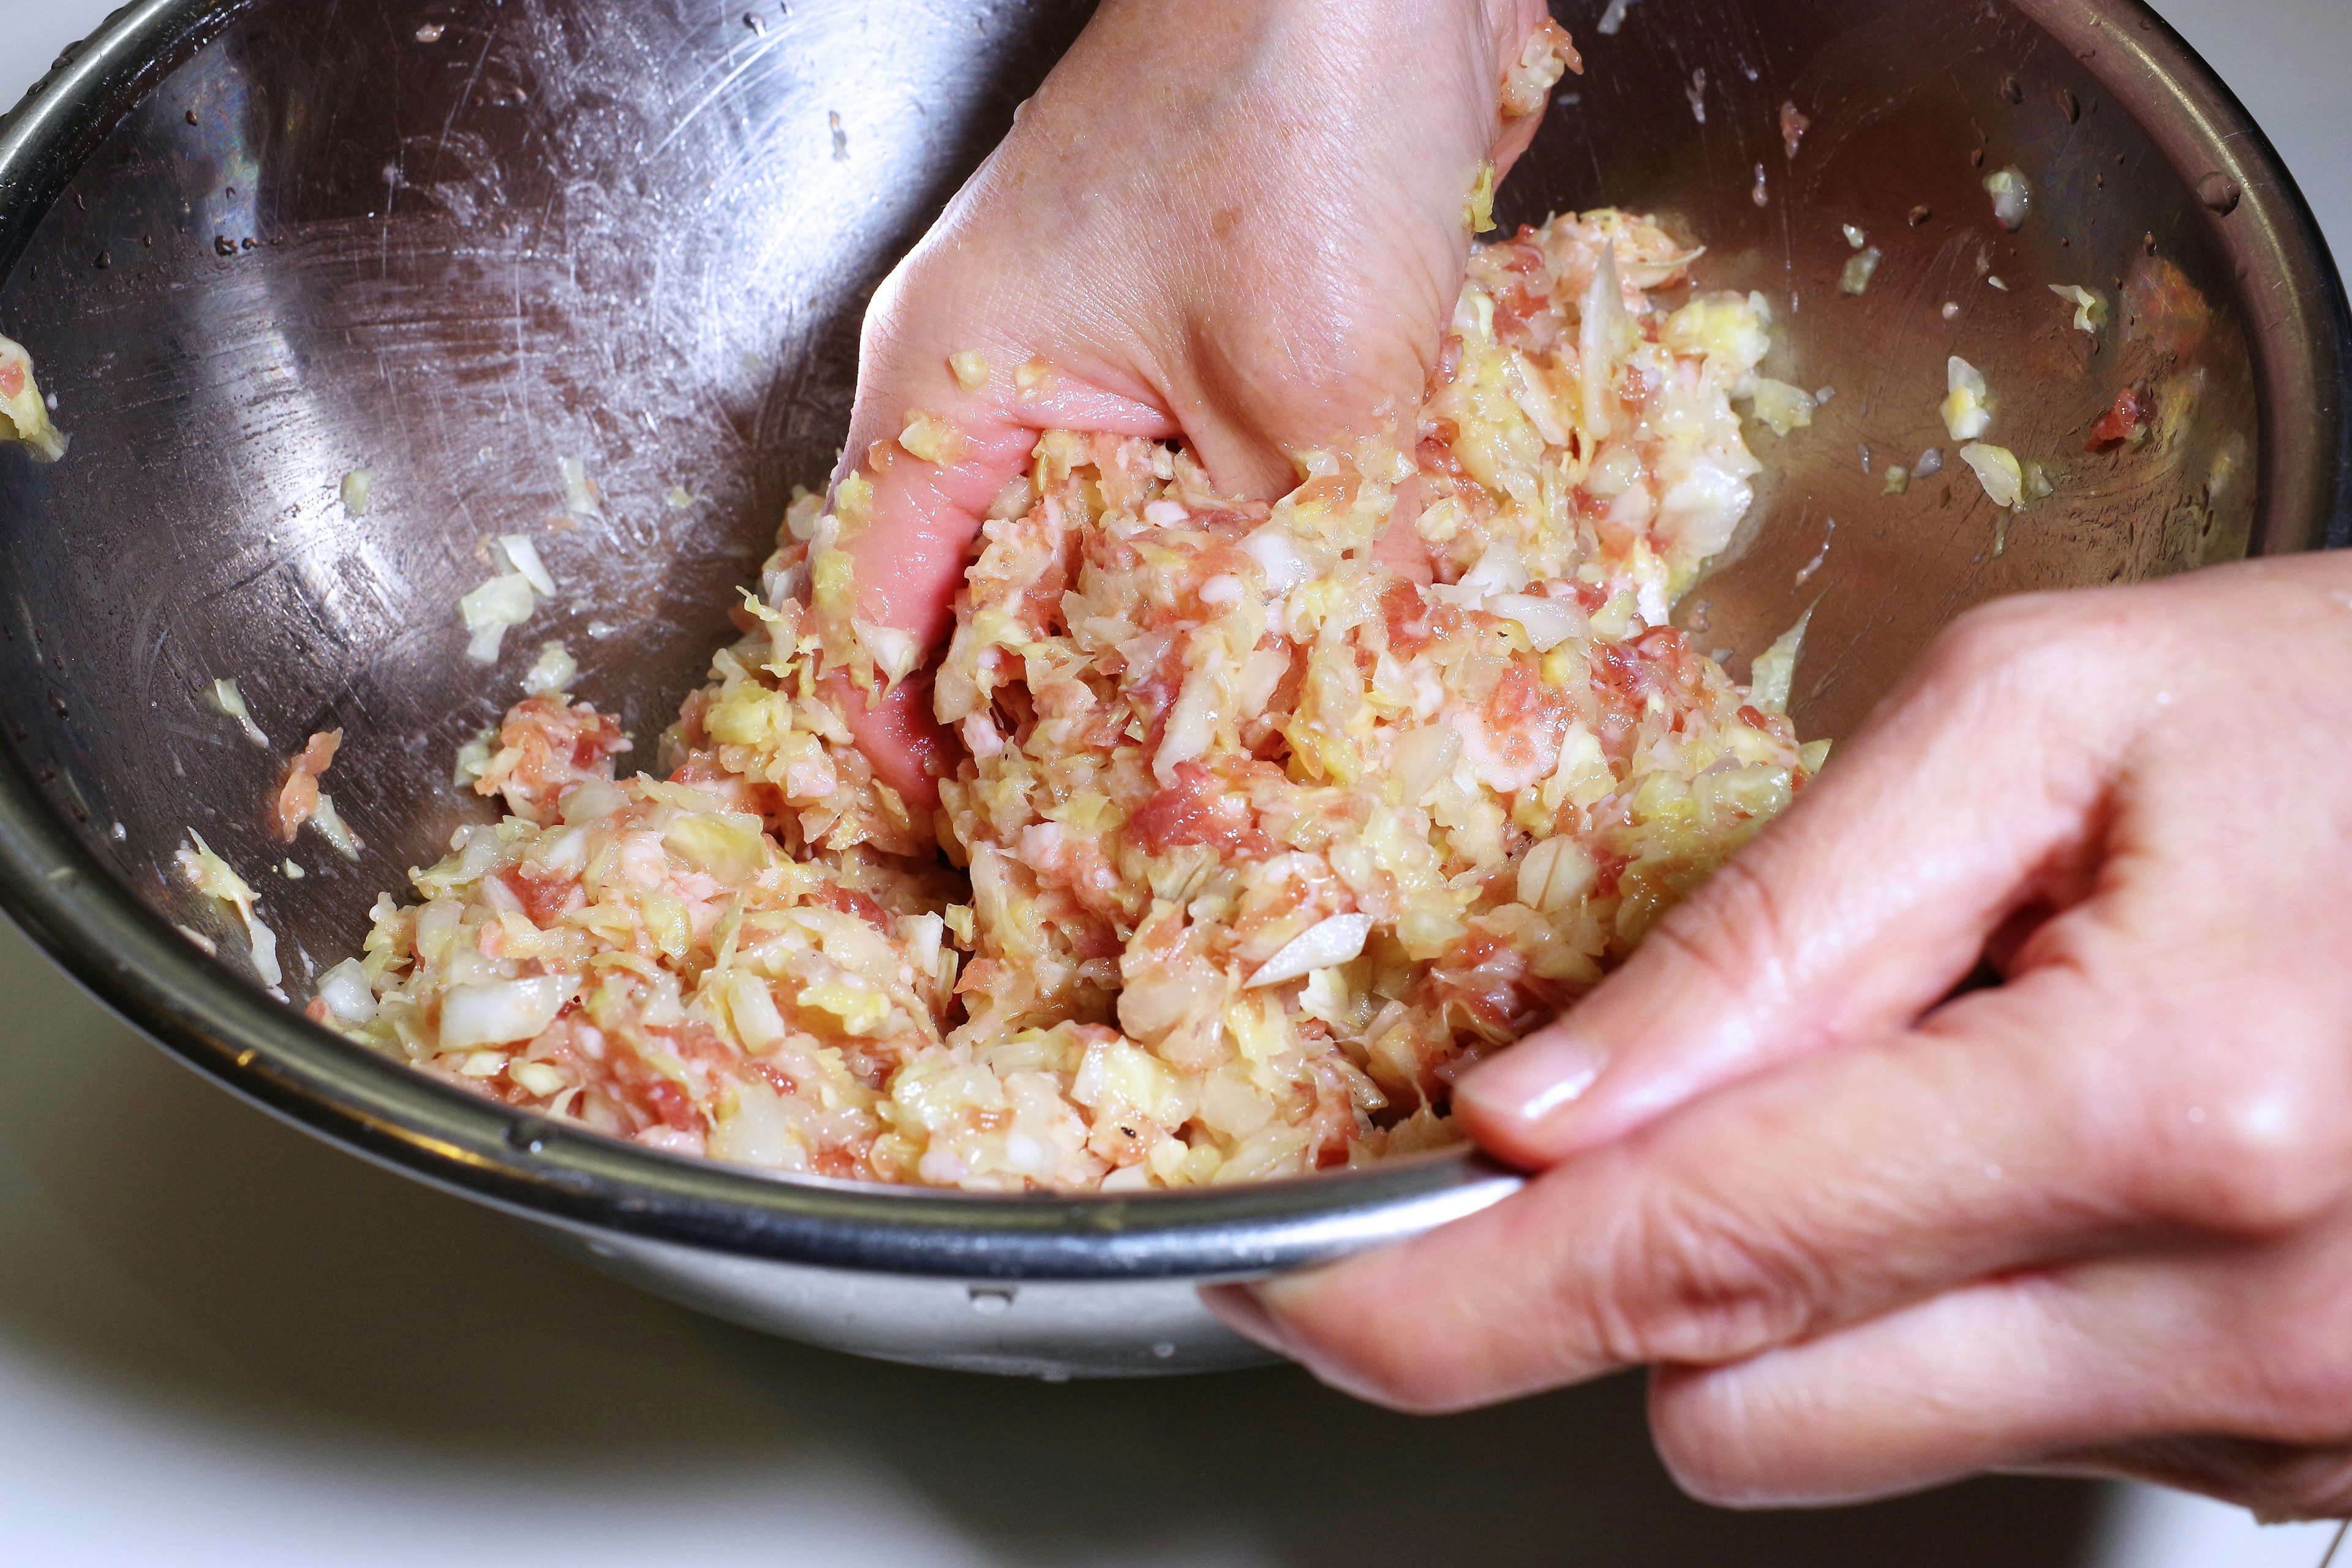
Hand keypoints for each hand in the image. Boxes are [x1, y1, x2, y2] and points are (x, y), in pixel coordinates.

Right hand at [825, 0, 1569, 803]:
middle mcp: (993, 374)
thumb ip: (1279, 582)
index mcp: (945, 386)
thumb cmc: (1299, 120)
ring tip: (1203, 773)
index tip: (971, 857)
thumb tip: (1291, 731)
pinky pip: (1171, 487)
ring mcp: (1088, 349)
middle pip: (971, 597)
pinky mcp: (1185, 332)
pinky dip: (1214, 565)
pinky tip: (1285, 638)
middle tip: (1111, 844)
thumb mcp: (1309, 396)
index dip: (906, 754)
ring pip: (1081, 549)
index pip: (867, 613)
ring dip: (1140, 649)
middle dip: (1038, 724)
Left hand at [1213, 553, 2351, 1518]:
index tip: (1300, 1301)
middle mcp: (2246, 1313)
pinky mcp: (2338, 1457)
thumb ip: (1783, 923)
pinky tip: (2086, 1159)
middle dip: (1665, 1273)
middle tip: (1749, 1087)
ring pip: (1877, 1442)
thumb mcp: (2055, 717)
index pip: (1694, 1251)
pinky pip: (2039, 1441)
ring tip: (1981, 1084)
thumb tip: (1551, 1105)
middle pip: (1749, 1404)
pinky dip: (1991, 1320)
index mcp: (2160, 1101)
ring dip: (1843, 1289)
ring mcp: (2309, 1416)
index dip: (1455, 1301)